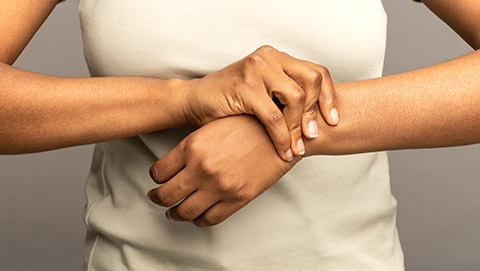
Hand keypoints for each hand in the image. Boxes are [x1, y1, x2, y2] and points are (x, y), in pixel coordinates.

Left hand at [148, 115, 298, 226]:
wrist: (281, 133)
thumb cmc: (249, 124)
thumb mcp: (213, 126)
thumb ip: (192, 146)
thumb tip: (174, 164)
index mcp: (193, 146)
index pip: (158, 171)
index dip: (154, 177)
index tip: (156, 179)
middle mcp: (202, 168)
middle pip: (165, 195)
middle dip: (157, 198)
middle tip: (156, 197)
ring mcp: (219, 186)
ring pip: (184, 212)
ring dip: (174, 214)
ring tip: (172, 212)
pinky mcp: (237, 199)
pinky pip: (209, 219)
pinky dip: (198, 221)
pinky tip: (196, 216)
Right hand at [183, 45, 337, 160]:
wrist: (196, 101)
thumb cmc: (230, 101)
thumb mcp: (264, 93)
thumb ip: (286, 97)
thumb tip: (318, 119)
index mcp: (277, 58)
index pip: (316, 71)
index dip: (329, 97)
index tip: (332, 120)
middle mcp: (269, 58)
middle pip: (312, 79)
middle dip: (316, 110)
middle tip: (313, 135)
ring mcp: (256, 69)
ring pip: (295, 97)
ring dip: (299, 127)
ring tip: (297, 148)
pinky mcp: (244, 86)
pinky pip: (274, 116)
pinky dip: (282, 137)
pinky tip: (283, 151)